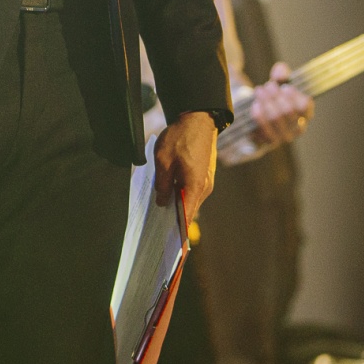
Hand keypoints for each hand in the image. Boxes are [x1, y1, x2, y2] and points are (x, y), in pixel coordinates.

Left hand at [152, 111, 217, 229]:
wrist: (198, 119)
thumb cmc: (181, 138)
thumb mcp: (163, 161)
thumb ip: (162, 184)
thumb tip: (162, 202)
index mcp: (195, 187)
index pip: (186, 216)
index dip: (178, 231)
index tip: (170, 244)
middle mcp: (204, 188)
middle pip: (188, 209)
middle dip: (174, 217)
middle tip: (157, 226)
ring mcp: (206, 181)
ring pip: (189, 199)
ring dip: (177, 202)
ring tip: (160, 207)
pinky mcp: (204, 175)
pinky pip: (192, 189)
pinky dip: (181, 192)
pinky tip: (168, 190)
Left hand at [248, 62, 311, 149]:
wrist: (257, 115)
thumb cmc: (274, 97)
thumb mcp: (279, 82)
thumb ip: (282, 73)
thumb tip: (281, 74)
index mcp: (305, 114)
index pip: (306, 107)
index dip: (294, 96)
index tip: (285, 87)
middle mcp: (297, 128)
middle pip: (288, 110)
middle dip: (276, 95)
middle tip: (268, 86)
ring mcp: (283, 137)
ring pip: (275, 118)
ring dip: (266, 102)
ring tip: (259, 91)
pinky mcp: (269, 142)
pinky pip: (264, 129)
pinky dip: (259, 115)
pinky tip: (255, 106)